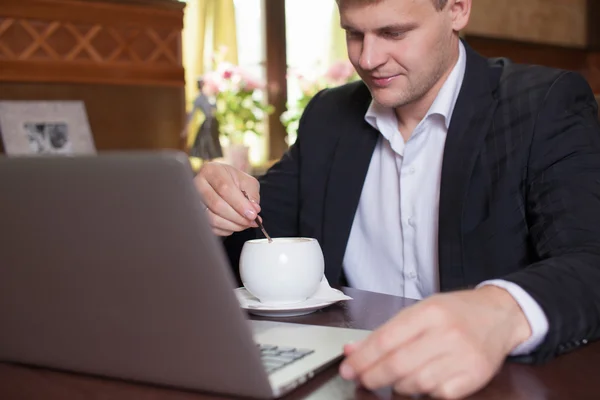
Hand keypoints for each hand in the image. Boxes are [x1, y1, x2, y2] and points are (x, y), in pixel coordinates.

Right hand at [194, 162, 260, 235]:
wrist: (222, 184)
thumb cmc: (234, 181)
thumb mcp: (247, 182)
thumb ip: (252, 195)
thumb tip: (253, 211)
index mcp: (211, 171)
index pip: (224, 188)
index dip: (240, 204)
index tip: (252, 214)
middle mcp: (198, 185)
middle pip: (216, 205)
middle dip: (237, 216)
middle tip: (251, 221)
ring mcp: (194, 201)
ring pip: (212, 219)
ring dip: (232, 225)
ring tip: (245, 224)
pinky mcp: (196, 216)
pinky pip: (211, 228)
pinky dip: (226, 229)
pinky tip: (235, 225)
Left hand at [339, 286, 531, 398]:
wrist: (500, 315)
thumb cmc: (456, 312)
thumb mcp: (420, 311)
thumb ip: (387, 331)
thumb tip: (353, 351)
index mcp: (430, 312)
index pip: (386, 339)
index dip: (363, 358)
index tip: (348, 368)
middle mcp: (447, 333)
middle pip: (399, 364)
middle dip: (373, 376)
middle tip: (362, 379)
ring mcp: (463, 356)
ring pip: (416, 383)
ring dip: (398, 385)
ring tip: (394, 377)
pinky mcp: (474, 377)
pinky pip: (438, 395)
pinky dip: (424, 392)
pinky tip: (421, 381)